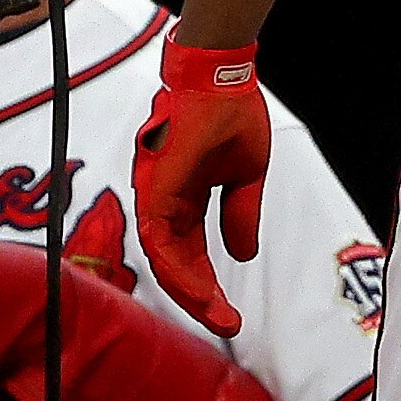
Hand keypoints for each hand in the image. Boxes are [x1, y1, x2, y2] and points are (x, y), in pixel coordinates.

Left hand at [132, 36, 272, 338]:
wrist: (222, 77)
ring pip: (164, 258)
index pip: (190, 253)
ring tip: (216, 315)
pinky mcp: (155, 189)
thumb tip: (241, 256)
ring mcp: (155, 196)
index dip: (208, 284)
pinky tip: (200, 289)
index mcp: (184, 198)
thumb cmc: (232, 115)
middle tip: (225, 323)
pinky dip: (177, 268)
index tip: (230, 313)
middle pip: (175, 263)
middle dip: (200, 297)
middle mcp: (163, 202)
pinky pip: (160, 240)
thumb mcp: (245, 175)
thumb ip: (240, 214)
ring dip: (188, 291)